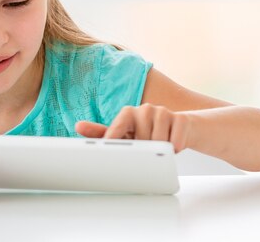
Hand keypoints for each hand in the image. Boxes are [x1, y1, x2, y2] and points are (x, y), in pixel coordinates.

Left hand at [75, 104, 191, 152]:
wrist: (181, 127)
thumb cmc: (148, 132)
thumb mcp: (125, 134)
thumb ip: (102, 132)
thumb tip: (78, 126)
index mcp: (127, 113)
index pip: (117, 128)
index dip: (113, 140)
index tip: (109, 149)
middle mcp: (144, 109)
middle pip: (141, 140)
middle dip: (144, 150)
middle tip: (147, 149)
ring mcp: (163, 112)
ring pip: (159, 142)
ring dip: (160, 150)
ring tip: (160, 146)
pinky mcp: (181, 119)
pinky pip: (176, 142)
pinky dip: (175, 149)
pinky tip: (173, 144)